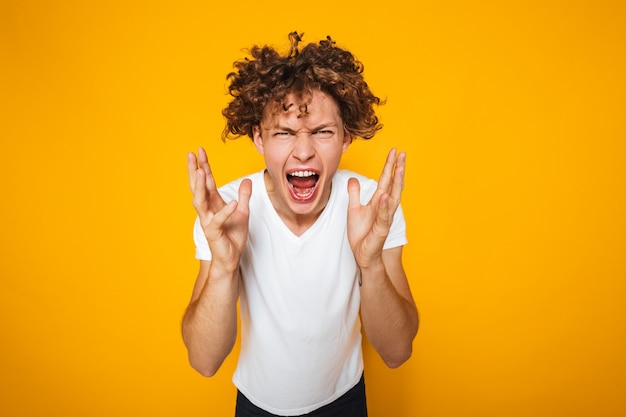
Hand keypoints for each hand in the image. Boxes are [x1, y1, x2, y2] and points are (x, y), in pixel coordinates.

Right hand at [188, 147, 251, 272]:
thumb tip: (246, 180)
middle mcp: (207, 210)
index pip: (207, 181)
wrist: (231, 258)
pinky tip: (232, 203)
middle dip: (194, 170)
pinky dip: (225, 212)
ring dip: (200, 187)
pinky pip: (218, 220)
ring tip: (202, 172)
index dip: (204, 165)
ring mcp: (208, 221)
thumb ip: (244, 196)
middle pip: (198, 187)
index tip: (200, 150)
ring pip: (200, 201)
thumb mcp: (243, 212)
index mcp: (213, 203)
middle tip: (191, 154)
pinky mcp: (214, 232)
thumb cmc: (233, 236)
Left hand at [347, 149, 404, 268]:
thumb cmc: (361, 233)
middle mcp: (385, 207)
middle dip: (398, 169)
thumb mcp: (353, 209)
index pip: (386, 180)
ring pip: (392, 197)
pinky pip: (383, 216)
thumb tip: (352, 179)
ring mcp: (385, 218)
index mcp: (379, 201)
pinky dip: (383, 205)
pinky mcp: (381, 229)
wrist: (362, 254)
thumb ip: (354, 194)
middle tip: (402, 154)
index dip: (390, 165)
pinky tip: (384, 195)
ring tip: (398, 168)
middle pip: (394, 185)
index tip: (394, 151)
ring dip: (396, 183)